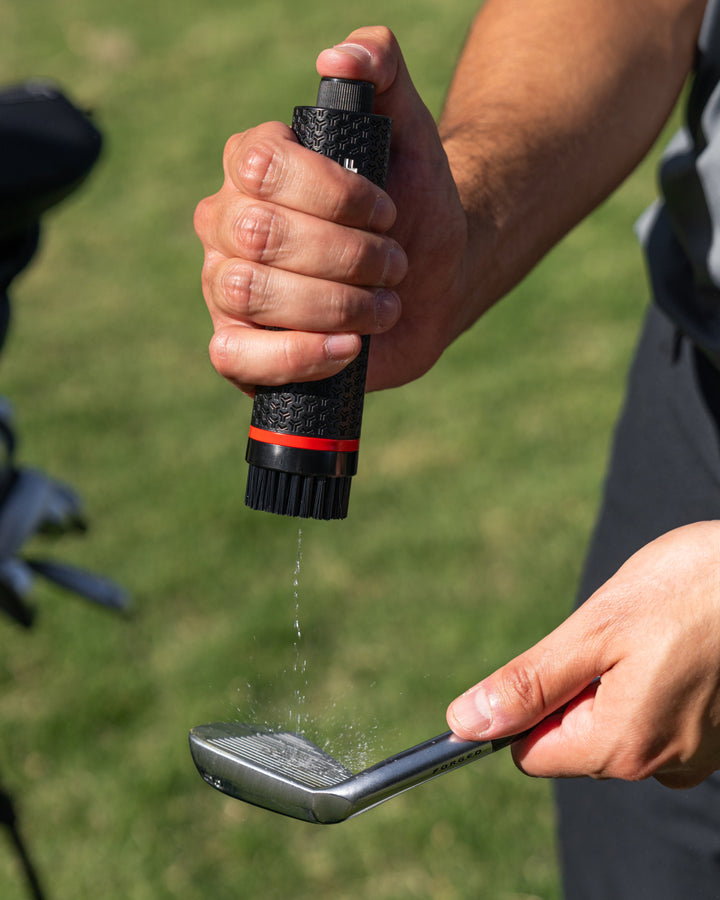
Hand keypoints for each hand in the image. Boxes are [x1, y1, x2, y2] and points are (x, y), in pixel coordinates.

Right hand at [193, 26, 469, 394]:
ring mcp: (225, 289)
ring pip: (248, 295)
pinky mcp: (239, 348)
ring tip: (385, 307)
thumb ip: (383, 70)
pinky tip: (347, 348)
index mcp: (252, 166)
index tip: (387, 212)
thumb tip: (339, 57)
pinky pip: (235, 357)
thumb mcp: (410, 130)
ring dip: (335, 304)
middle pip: (259, 237)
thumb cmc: (411, 207)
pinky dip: (297, 356)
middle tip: (395, 265)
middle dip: (346, 257)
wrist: (429, 283)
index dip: (334, 196)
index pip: (261, 167)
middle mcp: (227, 225)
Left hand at [447, 522, 719, 787]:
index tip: (555, 658)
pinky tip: (680, 642)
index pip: (531, 752)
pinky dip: (653, 677)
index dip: (527, 705)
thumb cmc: (691, 588)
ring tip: (656, 634)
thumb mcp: (595, 630)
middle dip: (578, 685)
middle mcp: (661, 763)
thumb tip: (465, 724)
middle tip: (618, 635)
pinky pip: (656, 712)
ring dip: (617, 678)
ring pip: (615, 721)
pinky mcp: (717, 731)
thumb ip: (530, 684)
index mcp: (623, 746)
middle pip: (574, 737)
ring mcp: (696, 750)